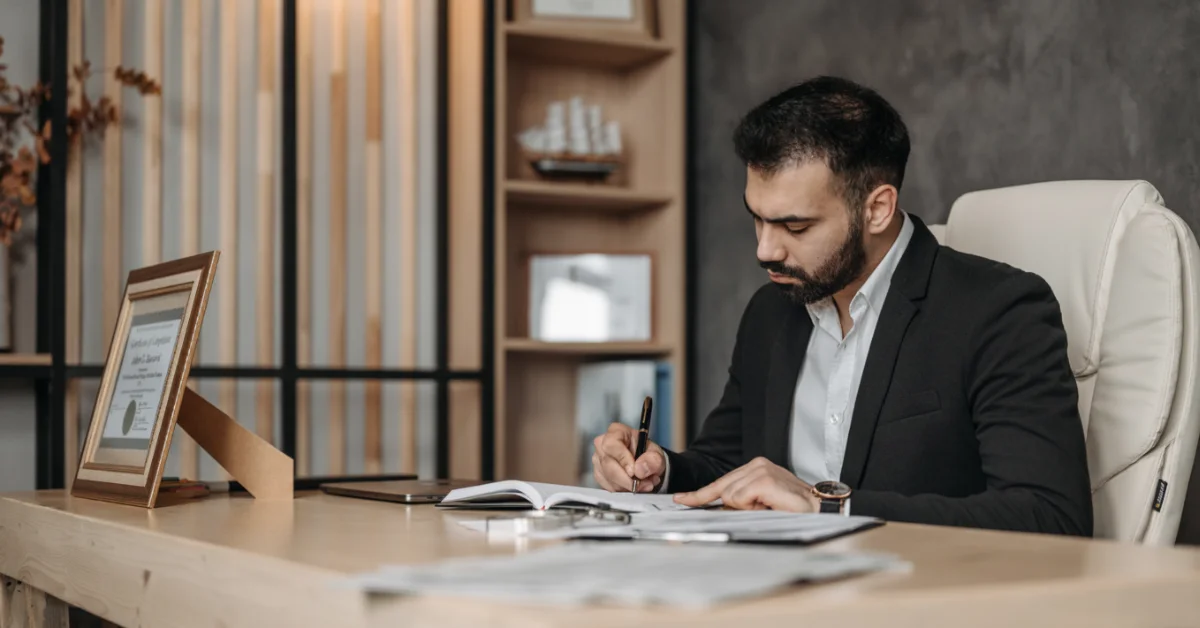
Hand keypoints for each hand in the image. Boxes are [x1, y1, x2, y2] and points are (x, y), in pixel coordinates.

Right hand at [591, 422, 665, 492]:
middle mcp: (602, 444)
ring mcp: (598, 460)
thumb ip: (652, 460)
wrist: (645, 464)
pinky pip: (608, 487)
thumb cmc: (648, 454)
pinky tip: (633, 486)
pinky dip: (623, 490)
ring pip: (608, 478)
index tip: (634, 472)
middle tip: (644, 484)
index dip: (622, 459)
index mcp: (616, 432)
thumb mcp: (657, 455)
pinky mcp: (598, 474)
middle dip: (627, 479)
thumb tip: (639, 470)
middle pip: (608, 464)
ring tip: (644, 484)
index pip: (611, 444)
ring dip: (628, 486)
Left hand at [673, 457, 818, 510]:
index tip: (681, 500)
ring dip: (748, 508)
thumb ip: (740, 502)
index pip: (721, 483)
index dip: (700, 494)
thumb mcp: (761, 504)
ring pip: (730, 496)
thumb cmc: (793, 509)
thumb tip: (718, 508)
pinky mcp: (763, 479)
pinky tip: (769, 504)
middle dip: (734, 506)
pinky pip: (740, 499)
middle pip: (722, 489)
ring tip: (769, 507)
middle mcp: (755, 464)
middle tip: (761, 508)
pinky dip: (752, 507)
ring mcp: (759, 470)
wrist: (820, 509)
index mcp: (754, 468)